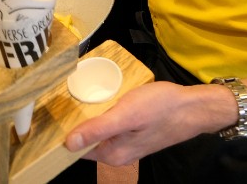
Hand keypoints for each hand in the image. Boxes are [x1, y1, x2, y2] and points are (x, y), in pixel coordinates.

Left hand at [65, 81, 233, 165]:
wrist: (195, 107)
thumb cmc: (162, 107)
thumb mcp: (126, 114)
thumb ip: (98, 129)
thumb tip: (67, 144)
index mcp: (113, 153)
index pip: (76, 148)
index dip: (63, 131)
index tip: (51, 112)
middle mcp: (118, 152)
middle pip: (86, 138)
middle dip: (75, 121)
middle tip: (63, 97)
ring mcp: (127, 142)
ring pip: (98, 129)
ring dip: (90, 114)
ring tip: (79, 93)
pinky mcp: (135, 131)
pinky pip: (111, 123)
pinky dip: (104, 111)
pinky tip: (103, 96)